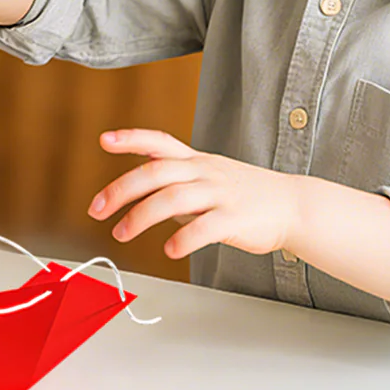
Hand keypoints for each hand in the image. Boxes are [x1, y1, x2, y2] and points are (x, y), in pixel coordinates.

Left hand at [88, 128, 300, 259]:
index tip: (104, 140)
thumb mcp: (209, 176)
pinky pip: (204, 227)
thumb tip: (139, 185)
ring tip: (121, 234)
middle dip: (121, 190)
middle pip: (156, 172)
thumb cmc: (245, 194)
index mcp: (197, 161)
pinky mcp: (235, 219)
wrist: (293, 206)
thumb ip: (176, 178)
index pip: (160, 142)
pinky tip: (169, 250)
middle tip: (96, 210)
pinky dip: (182, 239)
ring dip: (141, 217)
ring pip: (173, 199)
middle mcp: (205, 172)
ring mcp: (221, 194)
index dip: (131, 138)